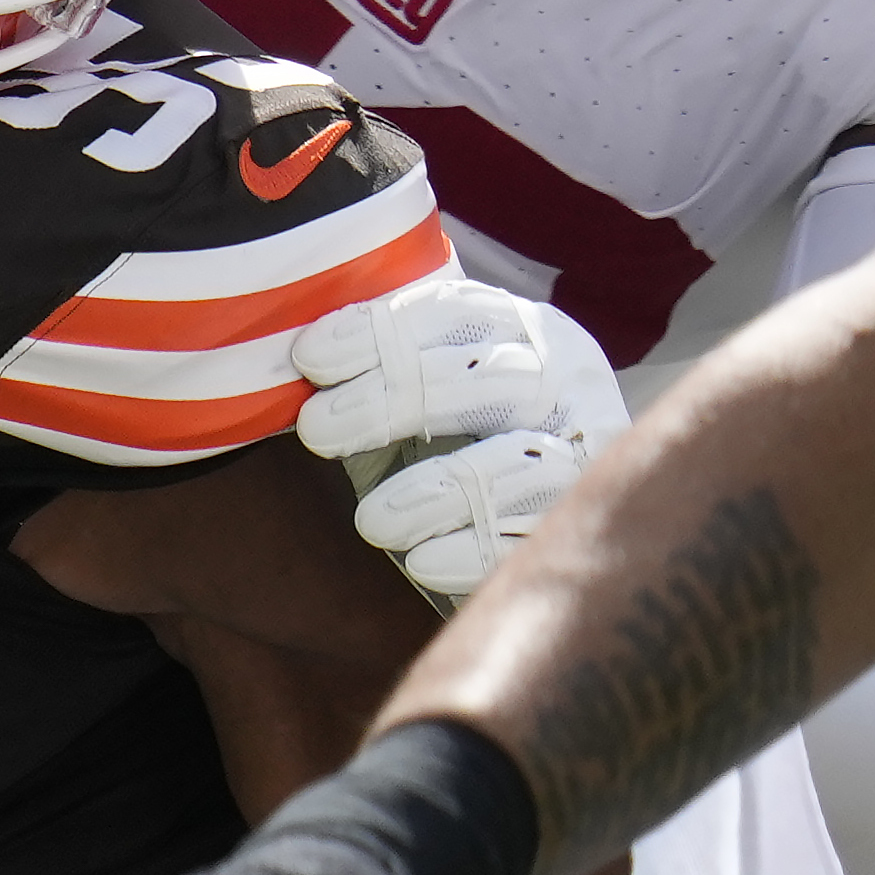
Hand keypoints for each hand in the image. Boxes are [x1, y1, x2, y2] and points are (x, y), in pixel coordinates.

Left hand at [298, 280, 625, 602]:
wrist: (515, 501)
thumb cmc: (436, 425)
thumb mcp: (407, 380)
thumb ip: (369, 361)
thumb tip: (291, 358)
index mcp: (514, 326)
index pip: (456, 313)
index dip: (382, 331)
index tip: (310, 360)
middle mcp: (562, 378)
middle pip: (494, 380)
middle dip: (398, 401)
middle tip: (317, 429)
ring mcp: (583, 449)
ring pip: (525, 463)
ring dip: (439, 490)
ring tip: (372, 521)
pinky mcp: (579, 519)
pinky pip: (535, 536)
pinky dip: (473, 550)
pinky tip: (422, 562)